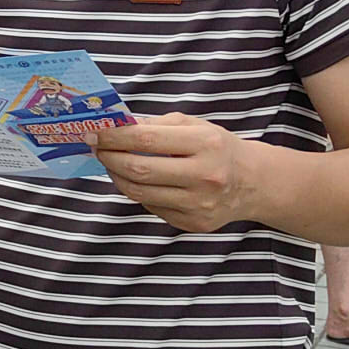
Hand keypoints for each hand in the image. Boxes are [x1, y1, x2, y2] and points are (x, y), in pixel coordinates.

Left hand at [90, 115, 257, 233]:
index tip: (95, 133)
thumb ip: (155, 124)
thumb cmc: (217, 148)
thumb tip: (116, 127)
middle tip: (97, 149)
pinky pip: (151, 206)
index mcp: (206, 144)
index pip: (146, 139)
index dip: (114, 137)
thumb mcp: (194, 125)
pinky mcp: (193, 223)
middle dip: (109, 158)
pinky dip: (137, 192)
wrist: (253, 183)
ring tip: (111, 164)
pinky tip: (136, 180)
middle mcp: (205, 176)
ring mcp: (199, 204)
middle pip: (139, 170)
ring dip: (117, 176)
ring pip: (139, 193)